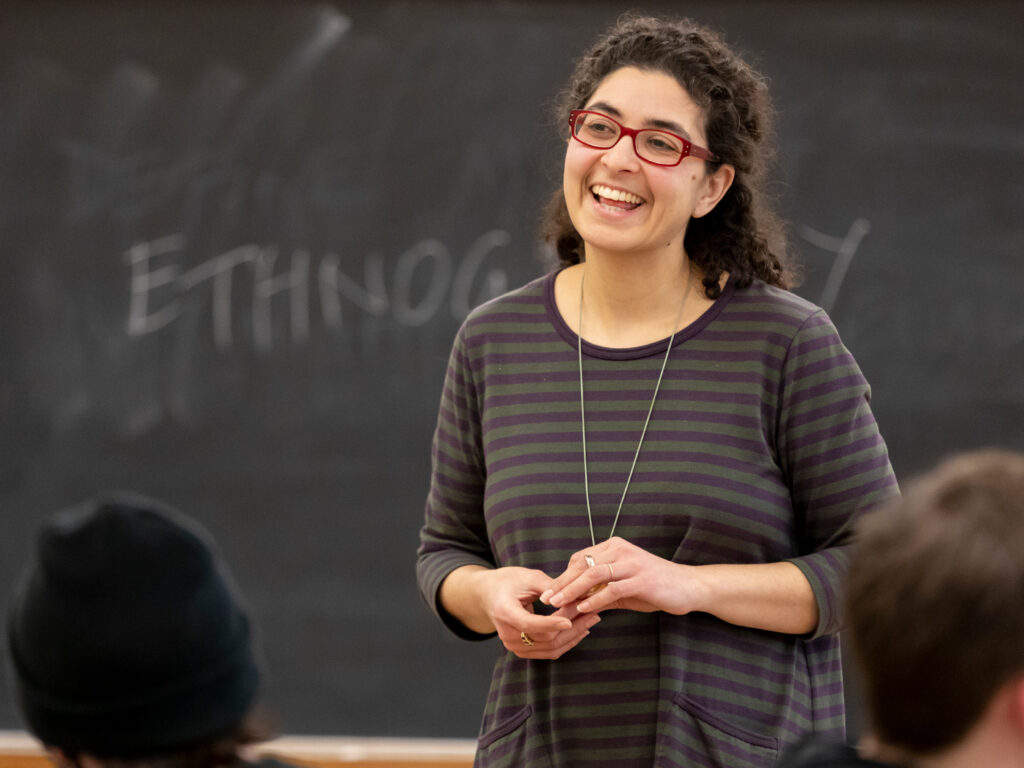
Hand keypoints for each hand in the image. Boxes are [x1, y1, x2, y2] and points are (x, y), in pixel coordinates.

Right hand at [474, 566, 600, 658]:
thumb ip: (550, 586)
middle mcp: (508, 634)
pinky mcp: (523, 650)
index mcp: (505, 612)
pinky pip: (548, 652)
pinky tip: (580, 629)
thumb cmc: (508, 581)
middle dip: (572, 626)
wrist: (489, 595)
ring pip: (551, 649)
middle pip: (545, 638)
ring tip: (591, 620)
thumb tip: (576, 593)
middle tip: (593, 612)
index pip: (530, 624)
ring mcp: (514, 645)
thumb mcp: (527, 577)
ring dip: (574, 636)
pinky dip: (566, 642)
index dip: (551, 623)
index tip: (571, 619)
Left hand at [539, 537, 702, 615]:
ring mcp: (631, 563)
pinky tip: (583, 609)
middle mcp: (620, 550)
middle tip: (546, 600)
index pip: (580, 559)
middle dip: (561, 583)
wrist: (688, 587)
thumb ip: (599, 593)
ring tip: (558, 605)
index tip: (548, 592)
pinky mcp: (641, 579)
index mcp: (614, 547)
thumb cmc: (654, 587)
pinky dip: (595, 599)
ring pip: (593, 574)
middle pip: (583, 565)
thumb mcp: (623, 588)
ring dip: (572, 590)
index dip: (562, 576)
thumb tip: (572, 606)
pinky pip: (612, 589)